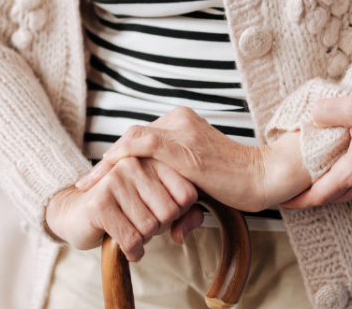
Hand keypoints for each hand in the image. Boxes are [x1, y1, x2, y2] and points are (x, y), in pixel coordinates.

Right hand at [47, 158, 200, 260]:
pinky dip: (133, 251)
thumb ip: (185, 215)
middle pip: (170, 212)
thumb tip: (182, 235)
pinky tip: (129, 250)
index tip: (160, 213)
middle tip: (144, 225)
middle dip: (160, 228)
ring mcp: (115, 180)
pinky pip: (130, 239)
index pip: (187, 194)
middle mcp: (135, 164)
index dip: (179, 214)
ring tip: (132, 230)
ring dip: (145, 240)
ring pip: (150, 227)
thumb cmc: (124, 209)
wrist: (75, 212)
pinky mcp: (99, 202)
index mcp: (153, 159)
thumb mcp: (158, 207)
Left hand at [76, 107, 310, 211]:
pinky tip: (104, 174)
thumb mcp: (202, 184)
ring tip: (87, 185)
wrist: (265, 177)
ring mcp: (181, 132)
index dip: (117, 158)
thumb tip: (174, 231)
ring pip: (131, 140)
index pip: (140, 138)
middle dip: (107, 163)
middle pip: (131, 138)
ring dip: (107, 165)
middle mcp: (180, 121)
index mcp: (183, 122)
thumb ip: (181, 194)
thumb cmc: (239, 184)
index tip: (99, 179)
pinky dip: (119, 158)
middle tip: (86, 185)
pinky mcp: (184, 148)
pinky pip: (141, 145)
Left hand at [281, 92, 351, 207]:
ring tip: (319, 178)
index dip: (299, 200)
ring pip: (350, 191)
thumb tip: (313, 116)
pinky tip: (348, 165)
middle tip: (296, 191)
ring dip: (333, 188)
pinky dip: (350, 179)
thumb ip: (328, 111)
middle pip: (333, 197)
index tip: (284, 202)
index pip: (319, 195)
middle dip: (313, 196)